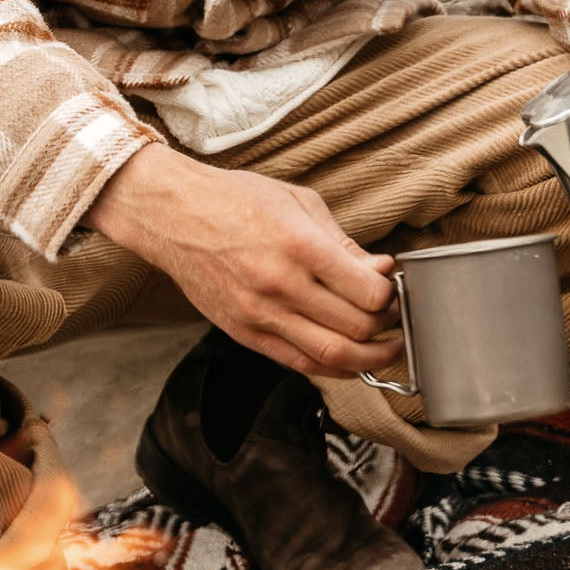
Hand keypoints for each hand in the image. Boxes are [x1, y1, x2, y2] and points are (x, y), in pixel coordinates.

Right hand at [86, 142, 396, 378]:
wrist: (174, 215)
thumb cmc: (236, 200)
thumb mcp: (299, 203)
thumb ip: (344, 242)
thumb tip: (381, 270)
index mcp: (299, 245)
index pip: (368, 292)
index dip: (391, 296)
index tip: (392, 289)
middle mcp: (281, 285)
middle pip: (355, 328)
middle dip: (386, 328)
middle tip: (395, 319)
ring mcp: (260, 314)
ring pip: (331, 356)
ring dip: (369, 359)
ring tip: (385, 349)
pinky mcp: (245, 333)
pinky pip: (298, 363)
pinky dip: (332, 368)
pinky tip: (351, 361)